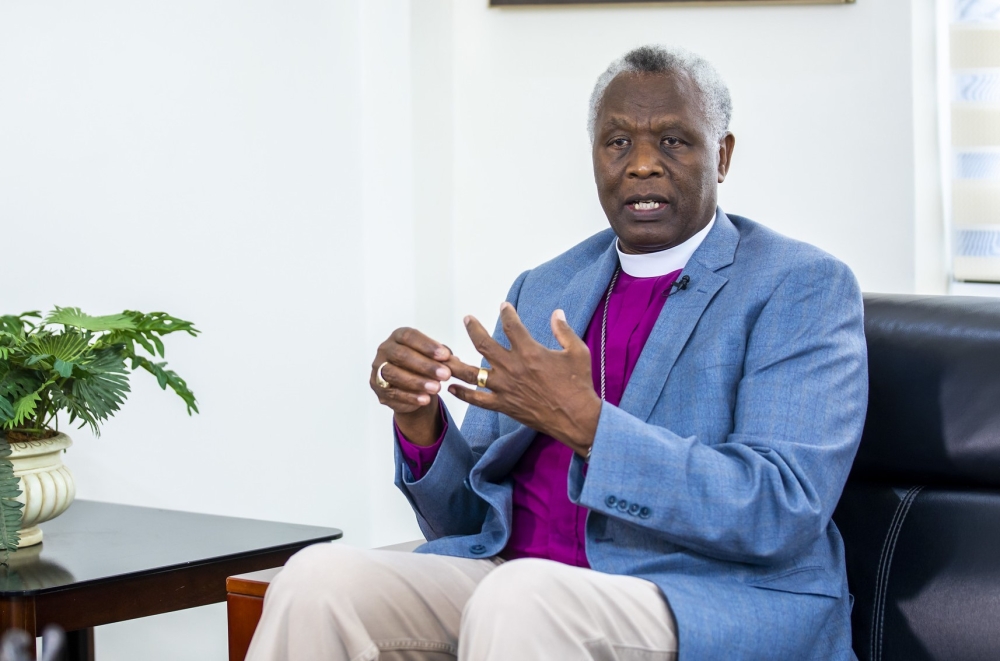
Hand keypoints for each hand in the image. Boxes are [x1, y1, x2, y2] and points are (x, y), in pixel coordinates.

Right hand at [371, 328, 452, 445]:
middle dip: (425, 366)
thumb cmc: (422, 366)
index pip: (410, 336)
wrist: (411, 388)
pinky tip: (425, 399)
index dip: (427, 346)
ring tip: (437, 388)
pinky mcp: (377, 387)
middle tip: (445, 374)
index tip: (445, 355)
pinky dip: (410, 397)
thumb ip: (442, 358)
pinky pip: (393, 392)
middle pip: (402, 355)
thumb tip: (452, 360)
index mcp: (398, 337)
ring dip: (418, 382)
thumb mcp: (435, 359)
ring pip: (395, 374)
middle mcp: (385, 349)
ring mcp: (378, 368)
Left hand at [448, 303, 601, 456]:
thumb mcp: (577, 352)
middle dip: (473, 329)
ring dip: (456, 361)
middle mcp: (512, 367)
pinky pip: (477, 400)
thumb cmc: (579, 384)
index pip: (511, 326)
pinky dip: (462, 394)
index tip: (503, 306)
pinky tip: (451, 388)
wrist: (576, 417)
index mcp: (529, 352)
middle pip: (483, 344)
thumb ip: (564, 331)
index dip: (506, 313)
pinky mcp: (504, 405)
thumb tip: (557, 313)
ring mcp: (505, 387)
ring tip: (445, 354)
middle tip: (468, 319)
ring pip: (472, 373)